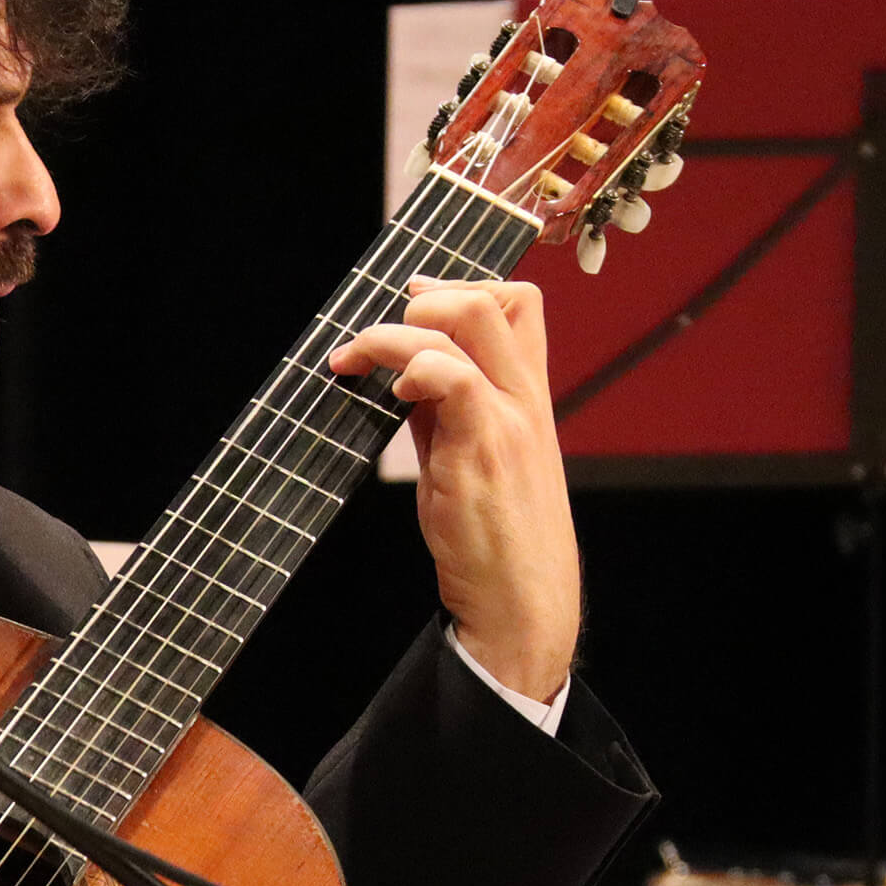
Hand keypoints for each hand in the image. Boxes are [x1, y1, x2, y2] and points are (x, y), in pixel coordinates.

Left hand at [324, 279, 579, 701]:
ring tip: (355, 362)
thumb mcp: (474, 457)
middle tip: (377, 337)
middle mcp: (526, 398)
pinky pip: (452, 379)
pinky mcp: (483, 450)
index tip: (412, 305)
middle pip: (493, 299)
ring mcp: (508, 420)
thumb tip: (403, 376)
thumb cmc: (497, 536)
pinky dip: (413, 369)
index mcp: (529, 395)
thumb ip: (445, 412)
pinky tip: (392, 393)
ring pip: (466, 324)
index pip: (518, 304)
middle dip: (423, 300)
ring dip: (394, 333)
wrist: (523, 598)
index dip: (461, 287)